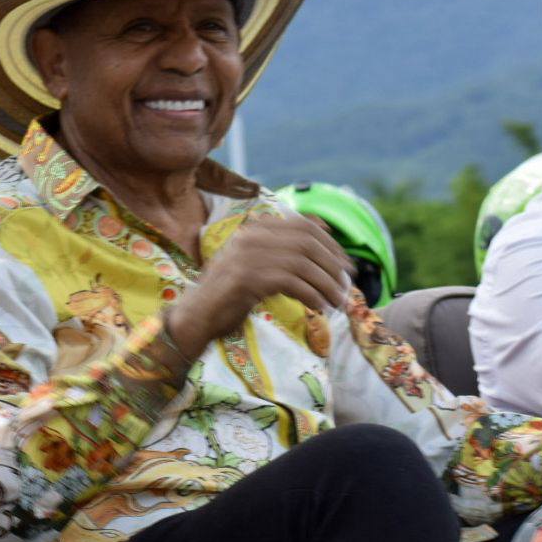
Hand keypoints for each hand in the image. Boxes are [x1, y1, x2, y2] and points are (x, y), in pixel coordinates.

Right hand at [169, 214, 353, 360]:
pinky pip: (291, 283)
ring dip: (326, 284)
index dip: (329, 243)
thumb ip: (280, 252)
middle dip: (332, 264)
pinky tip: (318, 307)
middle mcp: (251, 238)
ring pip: (303, 264)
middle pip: (307, 243)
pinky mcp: (247, 279)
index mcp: (255, 231)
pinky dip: (311, 295)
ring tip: (337, 302)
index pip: (303, 225)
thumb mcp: (255, 267)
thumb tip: (323, 236)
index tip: (345, 263)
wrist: (195, 317)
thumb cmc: (228, 296)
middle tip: (346, 285)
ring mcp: (247, 257)